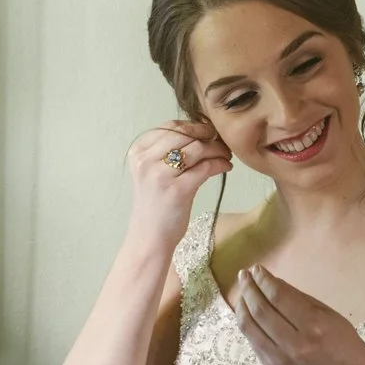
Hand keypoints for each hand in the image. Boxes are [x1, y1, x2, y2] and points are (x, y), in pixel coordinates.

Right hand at [126, 119, 233, 249]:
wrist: (149, 238)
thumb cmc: (154, 204)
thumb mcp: (151, 172)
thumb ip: (166, 151)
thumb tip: (201, 131)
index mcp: (138, 152)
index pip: (169, 127)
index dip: (193, 126)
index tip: (208, 132)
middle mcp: (146, 160)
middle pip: (184, 134)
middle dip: (207, 135)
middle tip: (221, 141)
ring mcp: (161, 174)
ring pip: (198, 148)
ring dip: (217, 149)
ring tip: (225, 155)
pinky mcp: (178, 189)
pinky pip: (206, 167)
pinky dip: (220, 164)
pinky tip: (226, 167)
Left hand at [234, 266, 364, 364]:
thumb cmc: (341, 339)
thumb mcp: (326, 312)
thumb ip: (297, 297)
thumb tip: (270, 282)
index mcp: (313, 326)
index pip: (279, 297)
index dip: (264, 280)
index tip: (256, 269)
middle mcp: (294, 344)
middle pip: (261, 311)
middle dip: (249, 289)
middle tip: (244, 276)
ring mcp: (280, 359)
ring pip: (250, 328)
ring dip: (242, 306)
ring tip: (242, 293)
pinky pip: (252, 341)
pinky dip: (247, 324)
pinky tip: (247, 312)